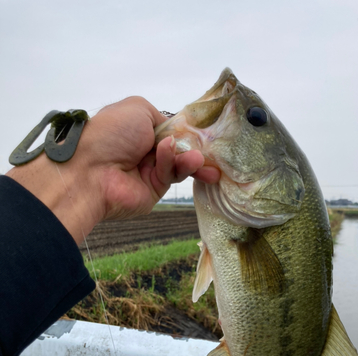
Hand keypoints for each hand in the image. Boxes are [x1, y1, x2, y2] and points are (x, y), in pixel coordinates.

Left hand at [6, 97, 219, 244]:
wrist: (91, 171)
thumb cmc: (110, 134)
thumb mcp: (138, 108)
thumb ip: (161, 117)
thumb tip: (173, 133)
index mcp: (138, 130)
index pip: (169, 130)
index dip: (186, 132)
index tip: (204, 133)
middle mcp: (144, 151)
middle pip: (179, 149)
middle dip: (194, 148)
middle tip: (211, 151)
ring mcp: (149, 172)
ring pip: (179, 164)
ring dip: (189, 158)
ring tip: (196, 158)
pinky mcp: (153, 191)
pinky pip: (170, 176)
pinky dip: (174, 164)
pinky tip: (171, 155)